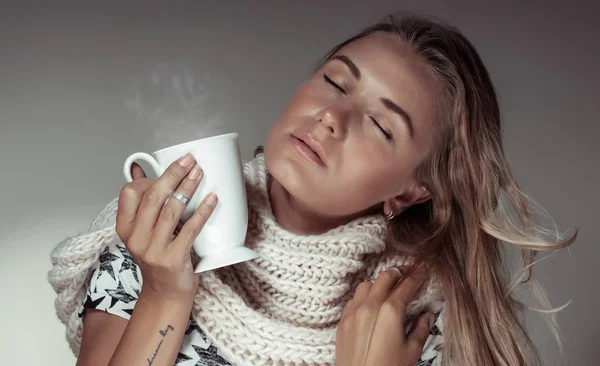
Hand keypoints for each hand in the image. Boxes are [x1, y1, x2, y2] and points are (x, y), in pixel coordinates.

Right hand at [115, 154, 217, 302]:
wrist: (166, 294)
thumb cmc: (158, 258)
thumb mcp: (144, 230)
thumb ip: (143, 202)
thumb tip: (140, 170)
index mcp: (125, 228)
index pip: (129, 193)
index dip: (150, 178)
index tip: (171, 169)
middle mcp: (136, 238)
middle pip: (153, 197)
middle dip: (173, 174)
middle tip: (190, 160)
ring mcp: (154, 250)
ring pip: (171, 210)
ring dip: (187, 188)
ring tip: (199, 173)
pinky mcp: (173, 259)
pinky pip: (190, 229)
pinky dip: (202, 211)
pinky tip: (211, 198)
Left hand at [336, 266, 434, 365]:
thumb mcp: (411, 351)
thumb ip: (421, 328)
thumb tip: (427, 315)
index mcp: (390, 311)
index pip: (406, 285)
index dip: (416, 275)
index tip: (422, 270)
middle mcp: (370, 306)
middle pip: (384, 278)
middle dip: (396, 273)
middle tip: (405, 275)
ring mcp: (354, 312)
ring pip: (366, 285)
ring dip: (378, 282)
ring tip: (387, 288)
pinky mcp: (343, 321)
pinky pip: (353, 299)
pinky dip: (364, 295)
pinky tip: (370, 303)